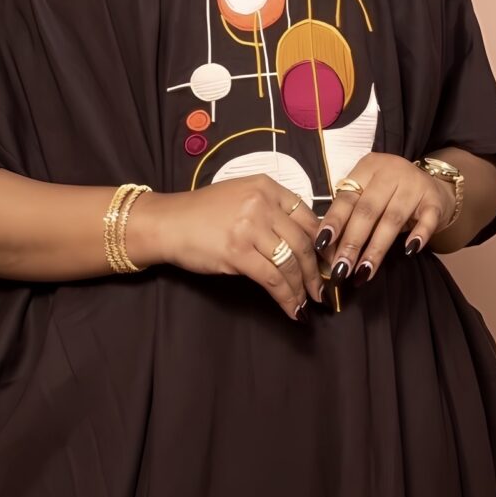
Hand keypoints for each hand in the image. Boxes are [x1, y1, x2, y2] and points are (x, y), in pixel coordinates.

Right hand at [126, 182, 327, 320]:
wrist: (167, 224)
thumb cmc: (201, 214)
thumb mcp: (241, 198)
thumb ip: (271, 212)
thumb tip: (303, 242)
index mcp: (266, 186)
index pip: (308, 217)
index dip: (323, 245)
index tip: (328, 264)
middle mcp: (262, 203)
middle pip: (303, 242)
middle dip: (316, 271)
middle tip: (322, 290)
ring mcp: (250, 227)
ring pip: (291, 262)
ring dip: (303, 288)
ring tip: (307, 303)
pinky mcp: (238, 252)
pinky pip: (273, 278)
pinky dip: (287, 297)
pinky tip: (292, 309)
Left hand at [314, 153, 457, 288]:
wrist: (431, 186)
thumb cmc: (390, 195)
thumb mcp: (368, 194)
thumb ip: (351, 214)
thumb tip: (328, 250)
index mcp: (367, 168)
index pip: (347, 198)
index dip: (334, 222)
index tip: (322, 246)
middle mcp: (391, 172)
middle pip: (367, 211)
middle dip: (352, 243)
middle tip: (341, 269)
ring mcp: (414, 184)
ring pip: (392, 219)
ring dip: (377, 248)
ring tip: (364, 271)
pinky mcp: (434, 199)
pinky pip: (427, 219)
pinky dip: (419, 235)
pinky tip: (409, 251)